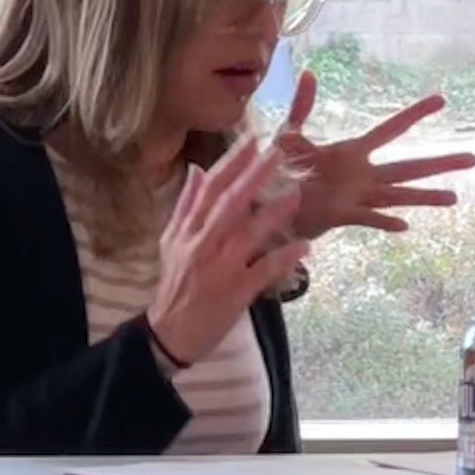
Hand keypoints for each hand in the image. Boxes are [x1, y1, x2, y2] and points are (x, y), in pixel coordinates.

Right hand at [148, 137, 308, 370]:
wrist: (170, 333)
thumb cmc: (174, 285)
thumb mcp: (170, 242)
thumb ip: (184, 206)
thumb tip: (195, 170)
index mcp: (187, 231)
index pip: (208, 189)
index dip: (231, 163)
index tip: (252, 141)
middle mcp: (202, 245)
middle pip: (228, 204)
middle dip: (253, 176)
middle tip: (277, 154)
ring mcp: (220, 269)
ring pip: (247, 234)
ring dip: (273, 213)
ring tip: (296, 194)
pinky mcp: (236, 292)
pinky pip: (264, 271)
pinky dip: (284, 258)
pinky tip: (304, 246)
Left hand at [276, 71, 474, 237]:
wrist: (269, 206)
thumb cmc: (280, 171)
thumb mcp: (289, 135)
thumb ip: (302, 107)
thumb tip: (310, 73)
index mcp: (353, 152)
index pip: (390, 129)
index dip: (415, 114)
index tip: (441, 100)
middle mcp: (362, 175)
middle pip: (408, 166)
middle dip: (440, 163)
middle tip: (474, 158)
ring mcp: (357, 196)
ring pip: (398, 195)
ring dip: (425, 196)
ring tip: (454, 197)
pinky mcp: (342, 214)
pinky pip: (368, 218)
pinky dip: (384, 221)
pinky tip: (405, 226)